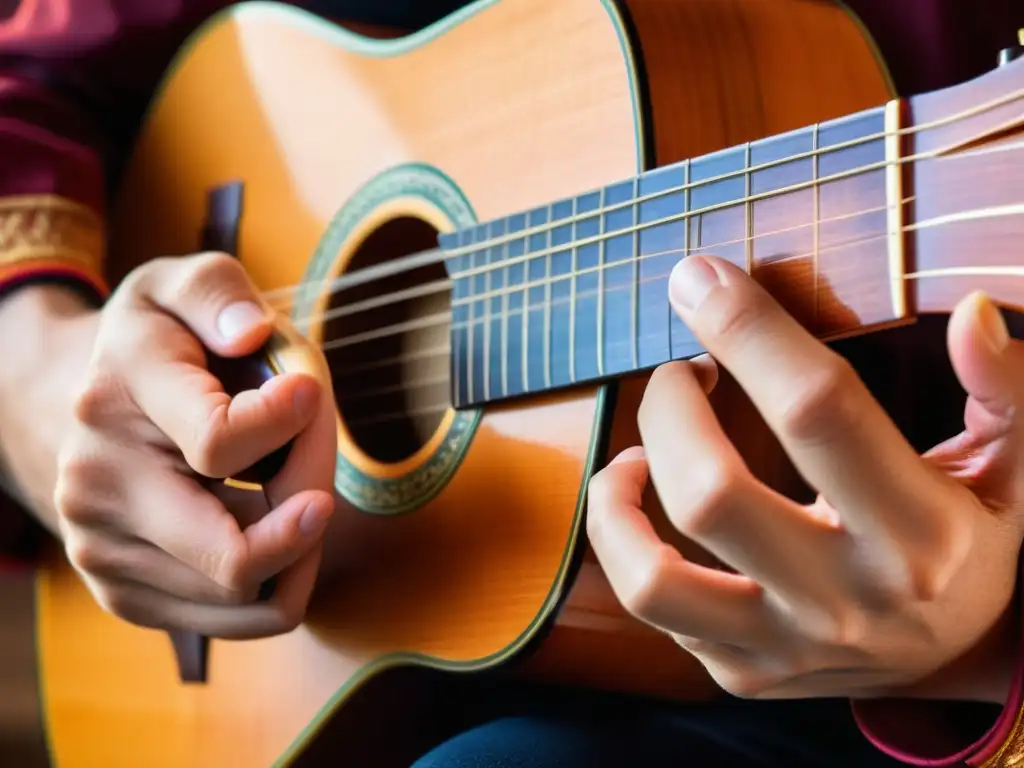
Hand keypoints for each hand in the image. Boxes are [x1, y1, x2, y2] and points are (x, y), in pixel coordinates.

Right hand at [52, 252, 336, 638]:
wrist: (76, 410)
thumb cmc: (156, 348)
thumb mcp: (178, 287)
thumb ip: (216, 291)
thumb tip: (251, 334)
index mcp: (114, 396)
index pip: (218, 444)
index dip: (289, 427)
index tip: (311, 394)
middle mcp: (96, 483)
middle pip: (233, 557)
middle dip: (309, 514)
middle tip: (325, 477)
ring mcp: (103, 549)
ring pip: (246, 596)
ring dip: (303, 549)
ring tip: (305, 497)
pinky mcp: (124, 594)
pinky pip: (238, 620)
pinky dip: (282, 580)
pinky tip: (283, 532)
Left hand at [587, 254, 1023, 701]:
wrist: (966, 655)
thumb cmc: (979, 539)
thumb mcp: (1016, 466)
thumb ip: (1006, 390)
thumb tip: (970, 316)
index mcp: (922, 533)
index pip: (818, 412)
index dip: (749, 332)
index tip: (700, 278)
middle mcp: (847, 601)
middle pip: (711, 495)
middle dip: (671, 407)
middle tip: (682, 371)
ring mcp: (787, 646)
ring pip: (654, 579)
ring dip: (618, 497)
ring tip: (640, 448)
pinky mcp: (743, 672)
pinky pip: (651, 610)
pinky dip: (622, 541)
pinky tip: (641, 499)